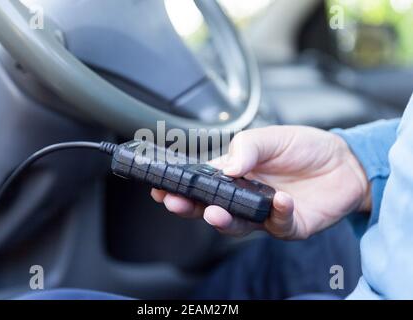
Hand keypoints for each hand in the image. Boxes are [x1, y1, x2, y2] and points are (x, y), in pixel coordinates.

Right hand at [151, 126, 369, 239]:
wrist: (344, 161)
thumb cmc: (305, 146)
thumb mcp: (272, 135)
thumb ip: (247, 147)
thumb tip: (227, 166)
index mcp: (236, 174)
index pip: (202, 183)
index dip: (181, 187)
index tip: (161, 187)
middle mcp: (246, 197)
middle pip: (211, 208)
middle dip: (190, 207)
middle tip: (175, 202)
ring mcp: (265, 214)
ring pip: (237, 224)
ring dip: (223, 219)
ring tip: (214, 212)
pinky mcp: (289, 225)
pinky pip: (278, 224)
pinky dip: (277, 213)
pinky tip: (280, 199)